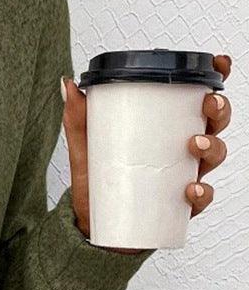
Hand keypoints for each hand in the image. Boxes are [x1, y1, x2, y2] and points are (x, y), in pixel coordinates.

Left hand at [60, 54, 232, 253]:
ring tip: (194, 144)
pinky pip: (200, 198)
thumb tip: (70, 86)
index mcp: (164, 129)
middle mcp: (180, 150)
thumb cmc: (97, 183)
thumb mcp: (86, 148)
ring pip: (214, 156)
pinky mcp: (178, 206)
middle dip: (219, 110)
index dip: (213, 79)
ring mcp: (182, 177)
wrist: (91, 224)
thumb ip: (79, 118)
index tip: (218, 64)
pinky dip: (201, 193)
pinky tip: (190, 189)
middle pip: (213, 124)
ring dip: (212, 145)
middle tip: (208, 105)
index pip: (194, 100)